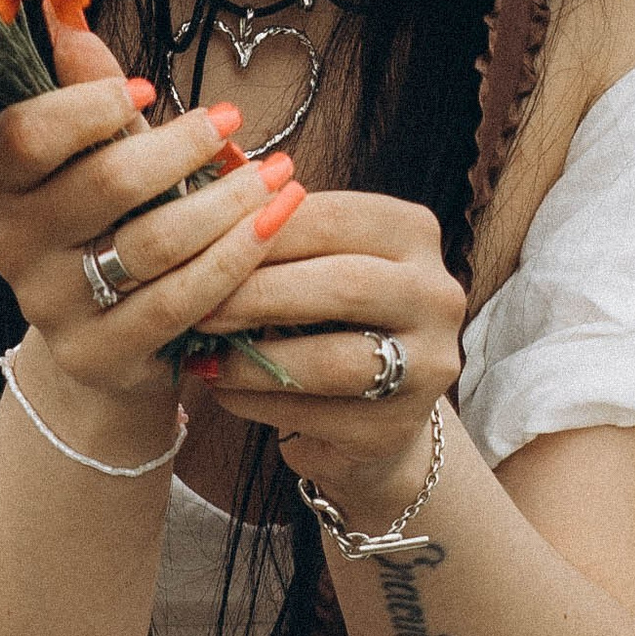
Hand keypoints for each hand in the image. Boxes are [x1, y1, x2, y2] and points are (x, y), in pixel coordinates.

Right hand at [0, 25, 297, 452]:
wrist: (113, 341)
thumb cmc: (113, 222)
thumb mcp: (96, 154)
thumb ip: (85, 92)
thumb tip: (64, 12)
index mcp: (2, 184)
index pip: (25, 135)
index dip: (88, 107)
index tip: (149, 90)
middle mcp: (13, 247)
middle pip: (103, 184)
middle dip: (181, 147)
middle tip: (234, 120)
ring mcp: (53, 309)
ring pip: (153, 243)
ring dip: (228, 200)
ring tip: (278, 172)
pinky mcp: (101, 356)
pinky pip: (182, 301)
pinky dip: (236, 256)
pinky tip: (274, 223)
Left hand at [182, 188, 465, 510]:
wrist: (375, 411)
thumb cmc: (328, 317)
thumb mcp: (313, 262)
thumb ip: (273, 232)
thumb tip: (198, 208)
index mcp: (414, 232)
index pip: (332, 218)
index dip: (259, 231)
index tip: (198, 246)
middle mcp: (438, 293)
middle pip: (341, 284)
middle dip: (256, 295)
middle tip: (195, 306)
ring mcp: (429, 364)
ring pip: (330, 359)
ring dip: (252, 358)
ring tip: (202, 355)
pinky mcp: (399, 427)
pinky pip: (316, 413)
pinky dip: (258, 401)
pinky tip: (225, 390)